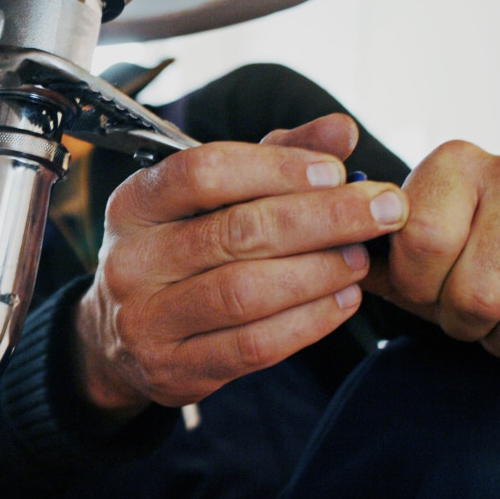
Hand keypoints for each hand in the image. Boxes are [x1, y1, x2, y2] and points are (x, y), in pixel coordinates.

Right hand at [73, 115, 409, 420]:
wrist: (118, 337)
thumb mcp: (206, 198)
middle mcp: (129, 261)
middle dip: (321, 219)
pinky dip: (309, 322)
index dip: (275, 168)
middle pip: (234, 232)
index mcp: (133, 204)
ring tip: (362, 258)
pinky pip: (252, 346)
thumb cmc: (176, 250)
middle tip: (381, 211)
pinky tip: (342, 300)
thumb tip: (340, 129)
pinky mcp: (172, 369)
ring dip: (319, 272)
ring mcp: (145, 320)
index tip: (336, 170)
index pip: (202, 173)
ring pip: (245, 292)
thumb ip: (271, 158)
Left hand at [365, 141, 499, 359]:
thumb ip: (375, 253)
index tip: (422, 284)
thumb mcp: (419, 241)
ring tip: (494, 310)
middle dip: (455, 316)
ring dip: (494, 333)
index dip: (415, 283)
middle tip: (460, 307)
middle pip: (472, 290)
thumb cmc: (464, 250)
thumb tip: (336, 260)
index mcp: (453, 165)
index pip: (422, 239)